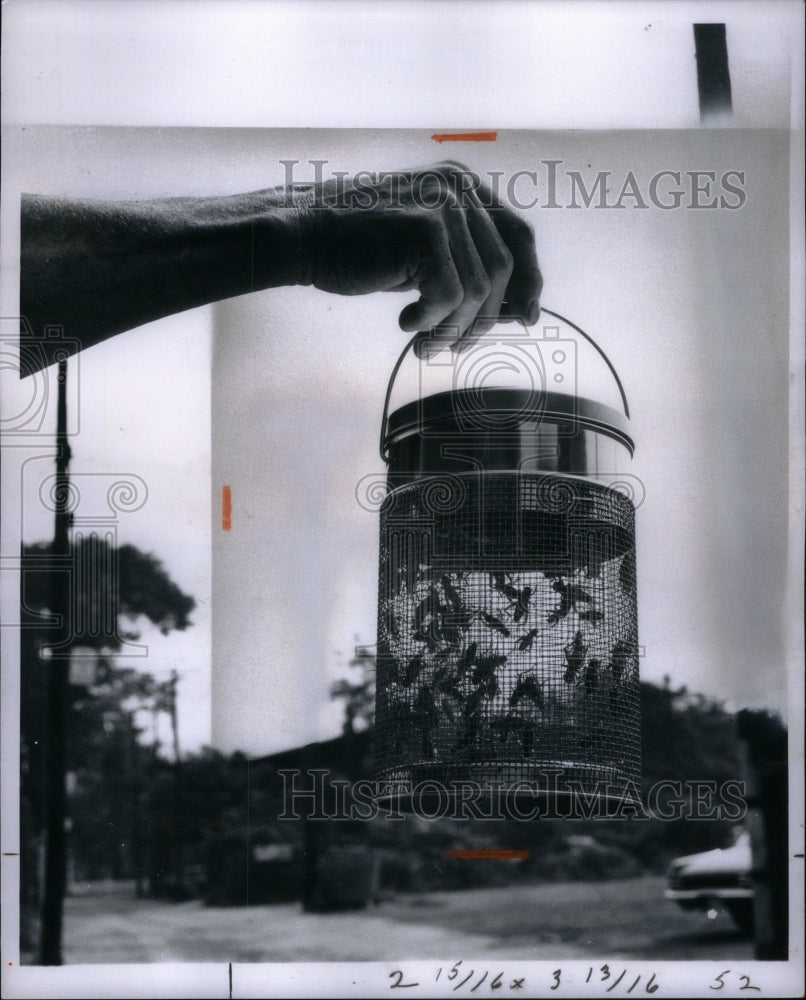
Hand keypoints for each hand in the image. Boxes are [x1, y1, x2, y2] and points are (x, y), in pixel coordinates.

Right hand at [292, 161, 542, 354]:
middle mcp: (459, 189)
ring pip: (477, 289)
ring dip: (453, 328)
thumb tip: (515, 308)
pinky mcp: (423, 229)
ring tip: (426, 343)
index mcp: (464, 186)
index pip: (518, 236)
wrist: (304, 234)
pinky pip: (449, 295)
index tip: (526, 318)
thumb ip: (463, 262)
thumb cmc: (359, 247)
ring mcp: (442, 206)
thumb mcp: (422, 247)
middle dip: (484, 318)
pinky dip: (430, 321)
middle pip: (502, 268)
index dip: (529, 281)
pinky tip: (405, 322)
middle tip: (457, 346)